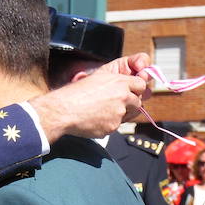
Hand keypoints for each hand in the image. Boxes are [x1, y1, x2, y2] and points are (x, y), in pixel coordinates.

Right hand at [30, 64, 148, 140]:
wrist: (63, 110)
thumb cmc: (76, 93)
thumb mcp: (96, 78)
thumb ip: (116, 81)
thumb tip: (127, 86)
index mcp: (119, 82)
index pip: (141, 85)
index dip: (135, 90)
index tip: (129, 93)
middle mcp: (122, 97)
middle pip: (138, 102)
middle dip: (129, 104)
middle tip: (112, 105)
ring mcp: (118, 113)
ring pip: (128, 115)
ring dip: (119, 115)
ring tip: (101, 111)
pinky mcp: (112, 127)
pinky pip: (115, 126)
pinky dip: (107, 124)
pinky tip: (94, 119)